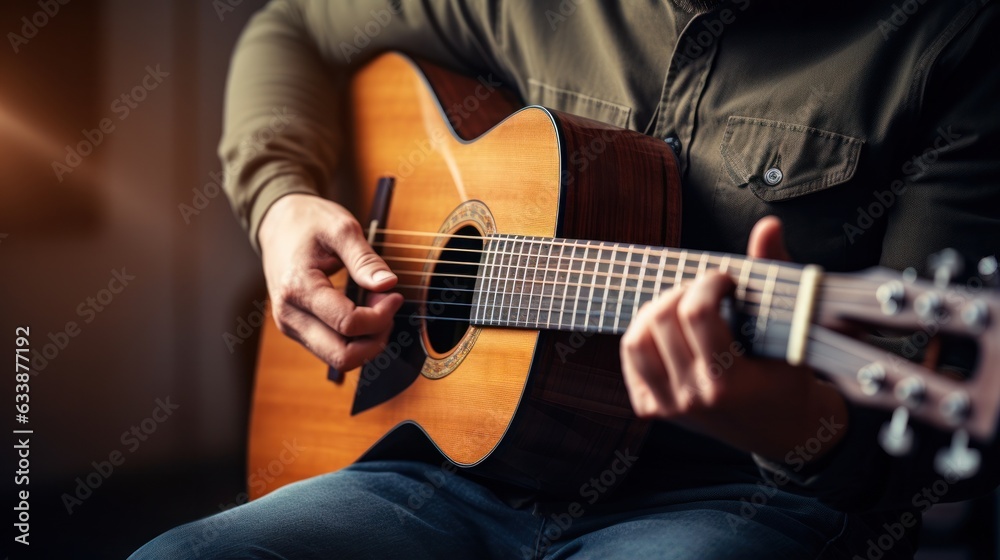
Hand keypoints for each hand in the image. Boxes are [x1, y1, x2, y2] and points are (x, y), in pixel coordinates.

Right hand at [258, 193, 402, 370]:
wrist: (277, 222)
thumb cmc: (308, 222)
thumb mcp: (341, 228)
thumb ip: (365, 260)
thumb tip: (388, 284)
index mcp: (298, 288)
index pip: (348, 324)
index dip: (380, 316)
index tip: (394, 295)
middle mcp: (289, 315)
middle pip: (342, 356)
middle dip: (375, 339)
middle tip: (388, 308)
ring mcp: (291, 326)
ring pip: (338, 359)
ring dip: (366, 341)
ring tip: (376, 307)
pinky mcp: (297, 330)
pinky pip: (332, 349)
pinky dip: (354, 338)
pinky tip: (363, 311)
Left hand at [620, 216, 847, 461]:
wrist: (783, 431)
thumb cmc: (788, 379)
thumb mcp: (791, 332)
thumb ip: (776, 274)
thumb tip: (768, 227)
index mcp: (728, 383)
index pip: (696, 314)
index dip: (708, 283)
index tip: (724, 280)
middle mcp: (692, 397)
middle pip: (661, 320)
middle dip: (683, 292)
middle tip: (705, 293)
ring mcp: (668, 406)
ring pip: (636, 339)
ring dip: (657, 312)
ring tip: (683, 308)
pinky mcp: (652, 409)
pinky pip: (631, 358)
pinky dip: (644, 335)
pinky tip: (669, 332)